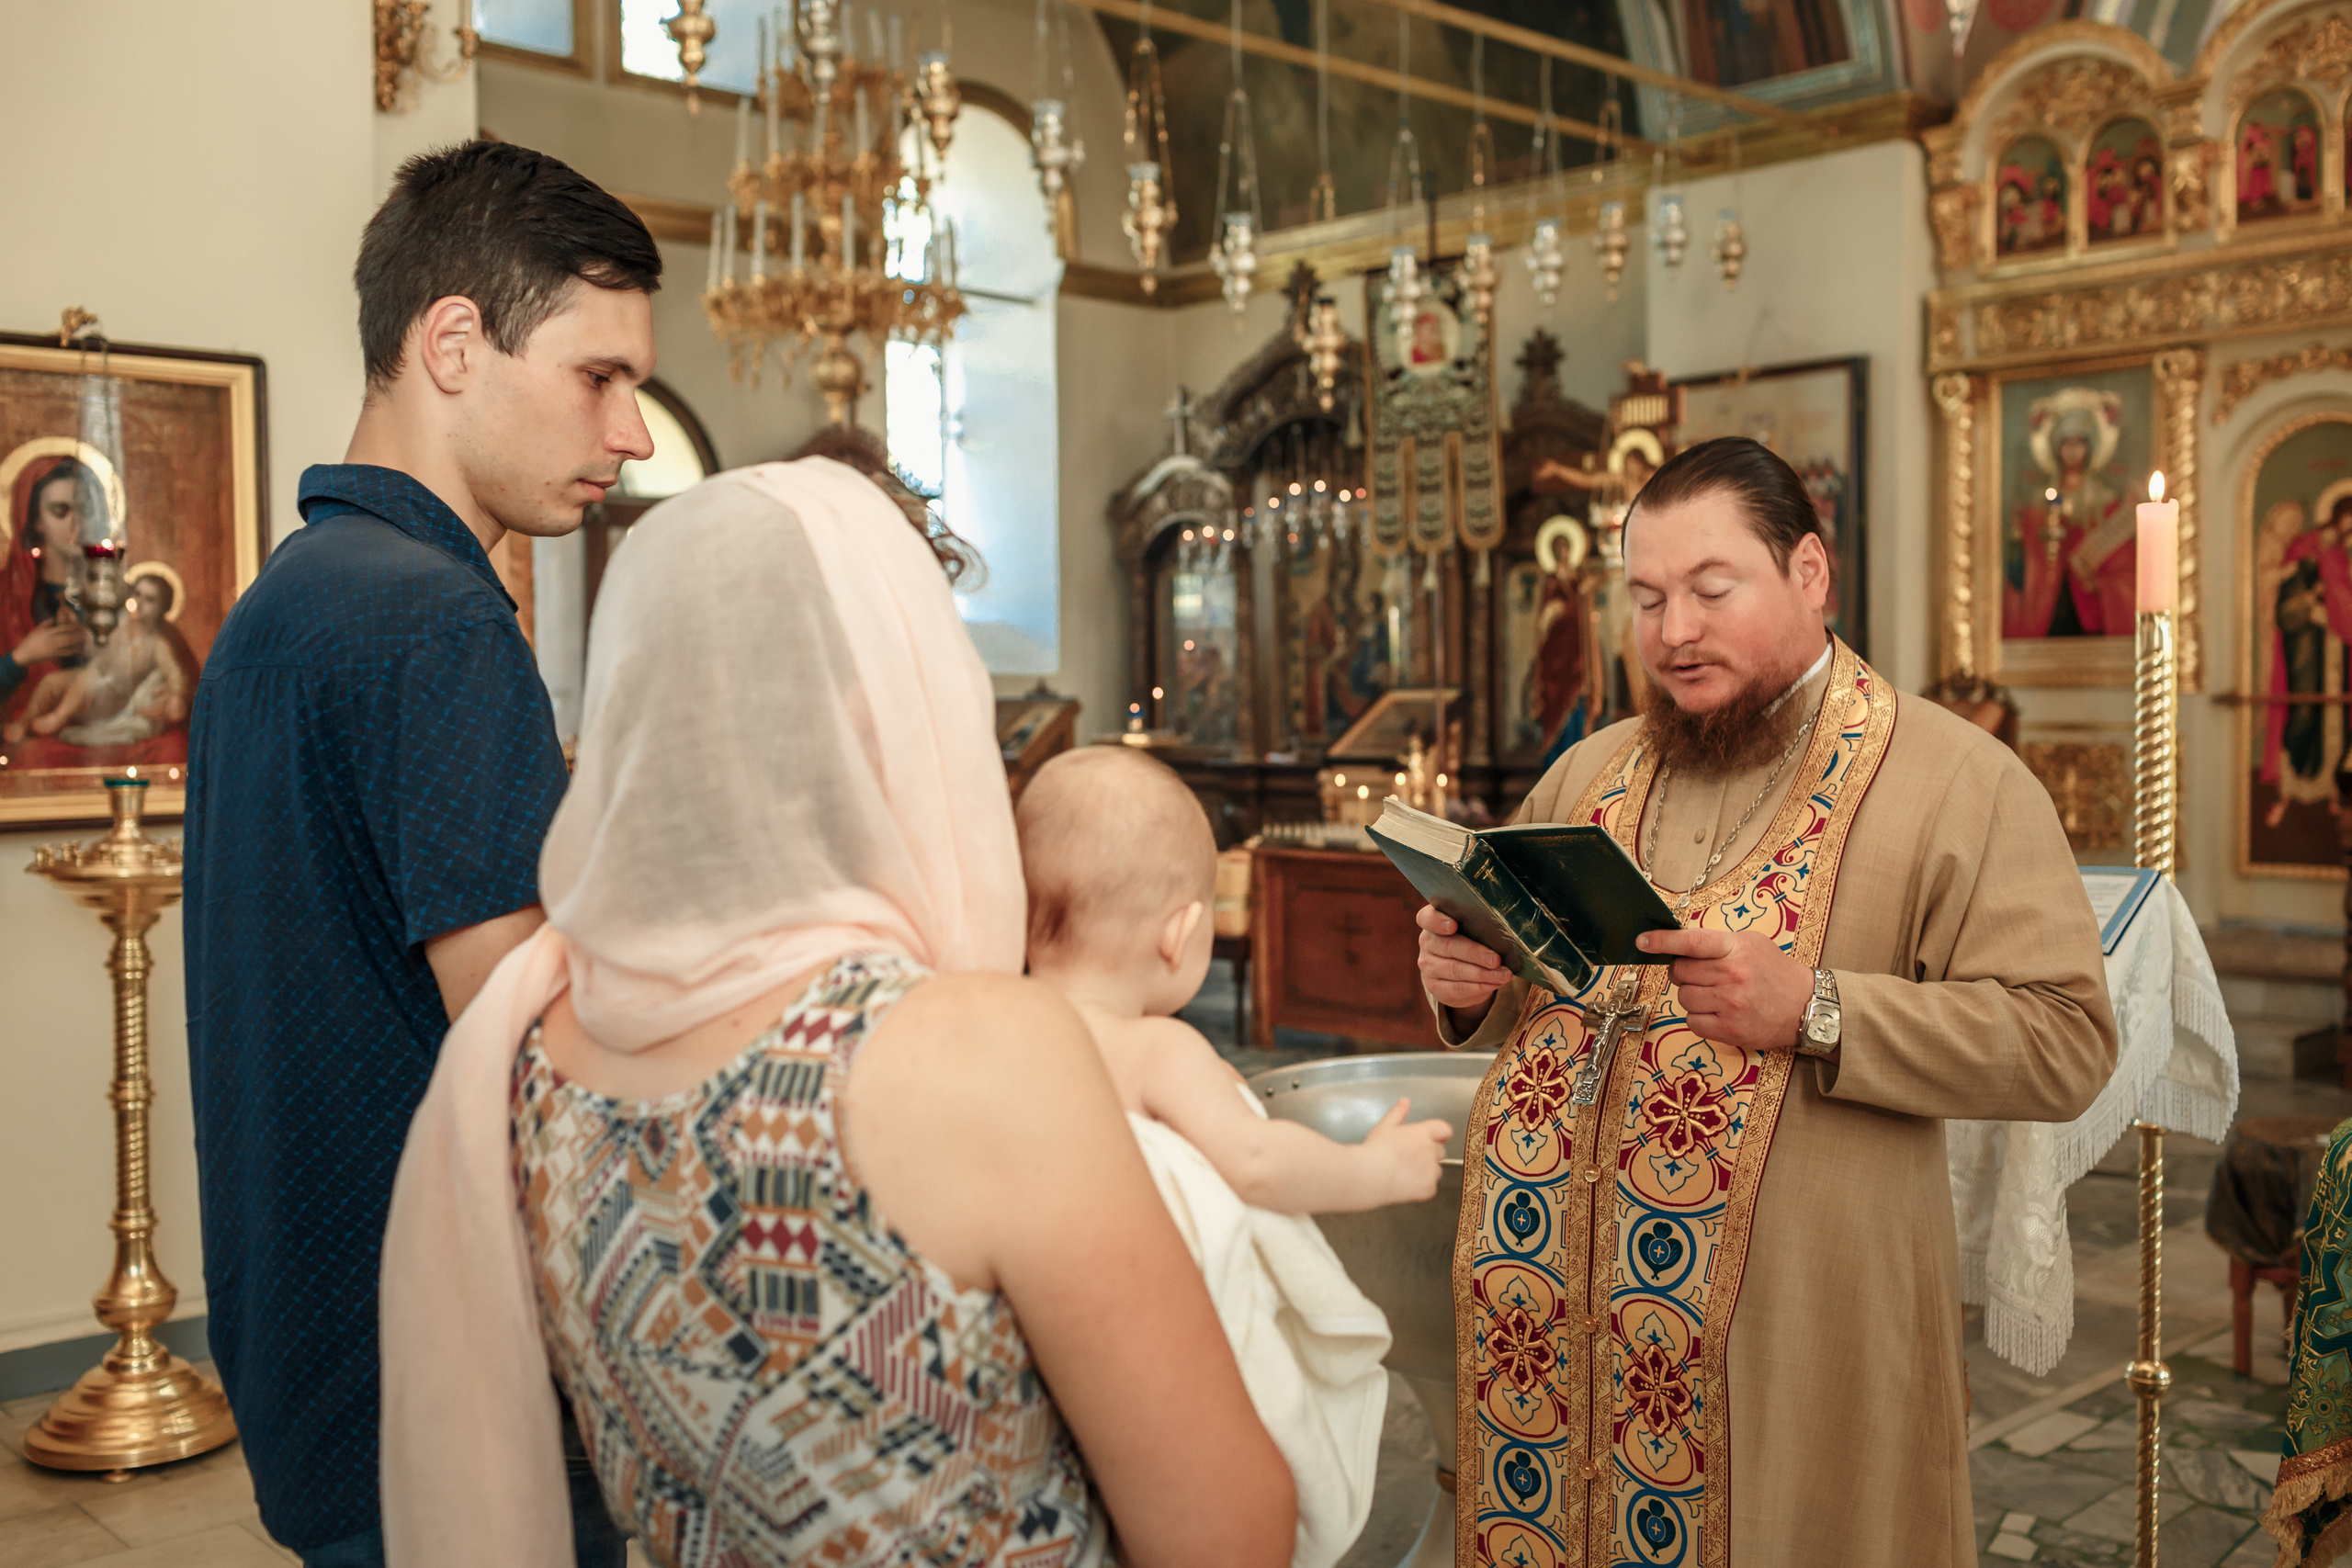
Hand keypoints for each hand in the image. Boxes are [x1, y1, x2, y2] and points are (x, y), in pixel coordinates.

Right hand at [12, 613, 84, 666]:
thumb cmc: (30, 641)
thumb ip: (46, 623)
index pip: (62, 628)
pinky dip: (73, 650)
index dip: (73, 626)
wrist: (24, 654)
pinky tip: (79, 649)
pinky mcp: (53, 655)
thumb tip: (55, 617)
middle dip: (77, 634)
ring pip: (67, 644)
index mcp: (47, 632)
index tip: (80, 625)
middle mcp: (50, 639)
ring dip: (77, 642)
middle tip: (85, 633)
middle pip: (67, 636)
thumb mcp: (37, 630)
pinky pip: (65, 653)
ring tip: (85, 640)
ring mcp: (52, 648)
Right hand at [1363, 1097, 1449, 1204]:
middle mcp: (1431, 1150)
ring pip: (1436, 1170)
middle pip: (1440, 1151)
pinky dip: (1422, 1187)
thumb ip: (1397, 1114)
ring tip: (1407, 1173)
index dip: (1439, 1134)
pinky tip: (1407, 1185)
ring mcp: (1432, 1170)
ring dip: (1427, 1171)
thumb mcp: (1384, 1127)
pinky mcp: (1429, 1188)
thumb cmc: (1376, 1150)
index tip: (1432, 1139)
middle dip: (1429, 1154)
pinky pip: (1431, 1187)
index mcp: (1423, 1133)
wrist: (1371, 1175)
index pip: (1444, 1130)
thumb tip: (1405, 1102)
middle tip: (1410, 1157)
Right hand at [1418, 904, 1508, 1020]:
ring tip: (1504, 975)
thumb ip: (1480, 926)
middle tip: (1496, 959)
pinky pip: (1457, 988)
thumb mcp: (1473, 929)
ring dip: (1482, 974)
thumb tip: (1505, 935)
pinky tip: (1494, 984)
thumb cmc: (1472, 940)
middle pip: (1448, 946)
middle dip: (1475, 953)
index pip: (1427, 918)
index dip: (1438, 921)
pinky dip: (1478, 987)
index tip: (1453, 925)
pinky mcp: (1435, 987)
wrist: (1460, 970)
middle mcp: (1427, 942)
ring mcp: (1428, 966)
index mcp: (1433, 921)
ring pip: (1454, 970)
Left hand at [1635, 926, 1812, 1053]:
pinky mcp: (1729, 1030)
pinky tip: (1718, 1013)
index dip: (1663, 941)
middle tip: (1702, 975)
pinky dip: (1699, 1018)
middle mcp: (1732, 976)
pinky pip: (1692, 1022)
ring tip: (1715, 995)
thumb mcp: (1752, 944)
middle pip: (1680, 972)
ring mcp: (1730, 1005)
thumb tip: (1679, 944)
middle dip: (1683, 972)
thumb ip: (1717, 942)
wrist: (1806, 1007)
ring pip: (1683, 998)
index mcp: (1736, 949)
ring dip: (1692, 996)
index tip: (1642, 941)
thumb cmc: (1775, 972)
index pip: (1691, 942)